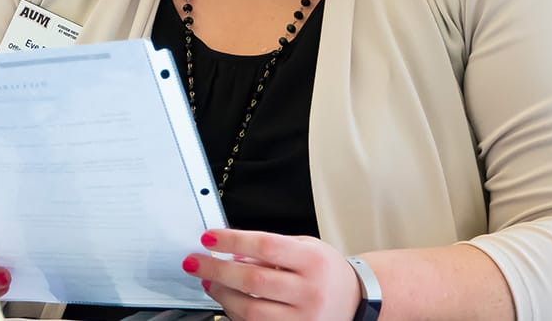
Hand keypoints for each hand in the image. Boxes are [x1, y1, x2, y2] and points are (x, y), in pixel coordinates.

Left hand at [181, 229, 360, 320]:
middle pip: (253, 279)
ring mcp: (304, 317)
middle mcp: (310, 290)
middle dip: (217, 270)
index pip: (265, 246)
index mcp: (312, 260)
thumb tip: (230, 254)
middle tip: (196, 262)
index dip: (233, 241)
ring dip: (222, 295)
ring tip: (210, 283)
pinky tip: (229, 301)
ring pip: (251, 309)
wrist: (355, 299)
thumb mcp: (305, 247)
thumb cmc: (326, 270)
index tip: (210, 238)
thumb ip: (269, 249)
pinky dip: (236, 314)